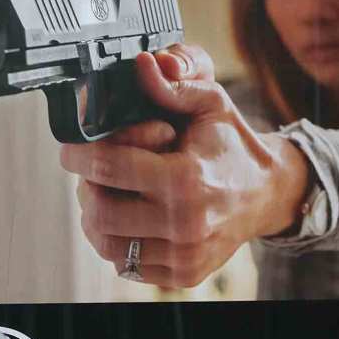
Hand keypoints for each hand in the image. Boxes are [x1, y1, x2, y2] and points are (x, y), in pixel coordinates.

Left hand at [60, 43, 308, 287]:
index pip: (107, 168)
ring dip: (96, 218)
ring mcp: (184, 255)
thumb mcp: (210, 103)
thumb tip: (143, 64)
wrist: (267, 192)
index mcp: (186, 179)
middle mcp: (185, 224)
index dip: (77, 155)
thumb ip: (172, 86)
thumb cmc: (232, 145)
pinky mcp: (182, 274)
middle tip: (92, 173)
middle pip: (100, 212)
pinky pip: (128, 264)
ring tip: (109, 194)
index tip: (70, 150)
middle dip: (87, 188)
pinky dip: (117, 241)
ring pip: (107, 244)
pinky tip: (129, 217)